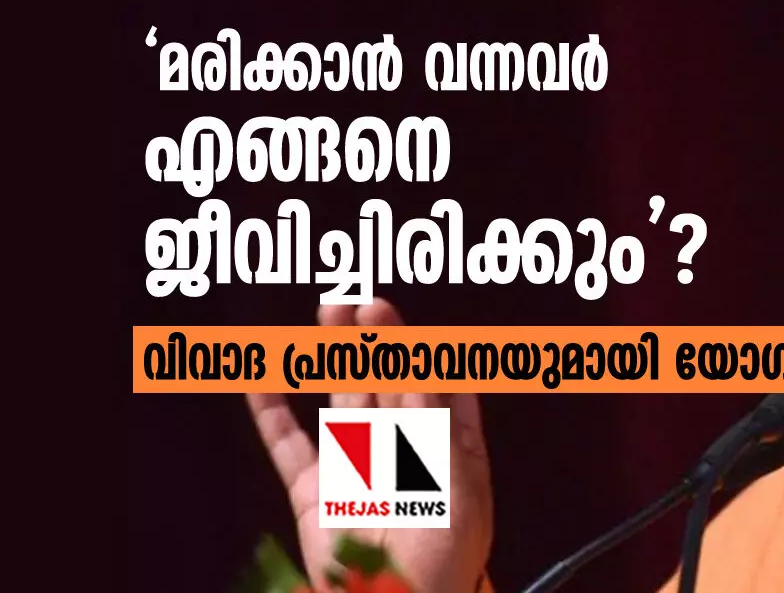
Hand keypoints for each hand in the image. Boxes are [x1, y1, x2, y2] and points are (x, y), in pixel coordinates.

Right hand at [246, 298, 492, 592]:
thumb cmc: (443, 549)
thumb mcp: (451, 470)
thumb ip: (429, 414)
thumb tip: (418, 357)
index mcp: (454, 450)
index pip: (444, 386)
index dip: (428, 352)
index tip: (415, 323)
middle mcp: (407, 452)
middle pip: (392, 383)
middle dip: (381, 341)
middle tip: (366, 302)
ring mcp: (360, 468)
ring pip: (346, 398)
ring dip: (337, 355)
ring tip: (330, 311)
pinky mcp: (316, 493)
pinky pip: (289, 447)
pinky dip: (271, 414)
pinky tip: (260, 380)